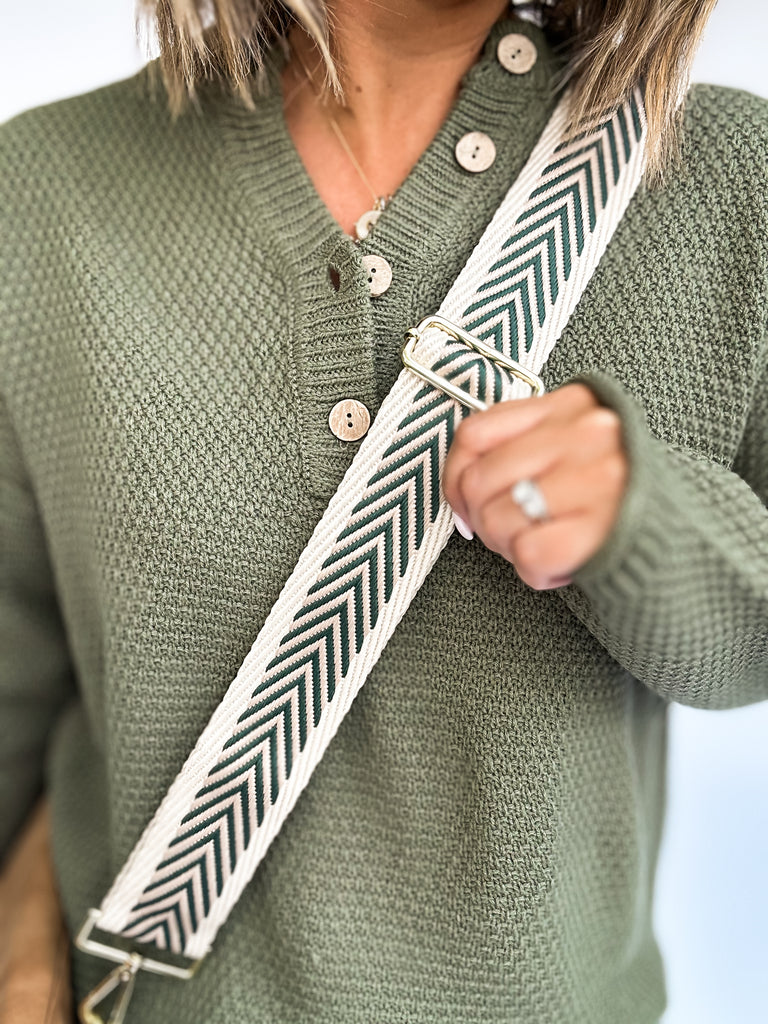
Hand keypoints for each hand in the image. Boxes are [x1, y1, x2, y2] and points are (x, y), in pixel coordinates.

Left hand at [441, 383, 627, 589]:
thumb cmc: (618, 494)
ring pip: (497, 519)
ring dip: (510, 547)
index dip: (456, 475)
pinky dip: (536, 571)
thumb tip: (459, 485)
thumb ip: (519, 445)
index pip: (475, 433)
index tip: (465, 499)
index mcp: (572, 406)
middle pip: (479, 481)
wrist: (684, 535)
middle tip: (516, 530)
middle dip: (484, 518)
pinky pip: (528, 554)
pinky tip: (562, 564)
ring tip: (546, 543)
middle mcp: (587, 434)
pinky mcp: (603, 528)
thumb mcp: (573, 446)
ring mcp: (598, 480)